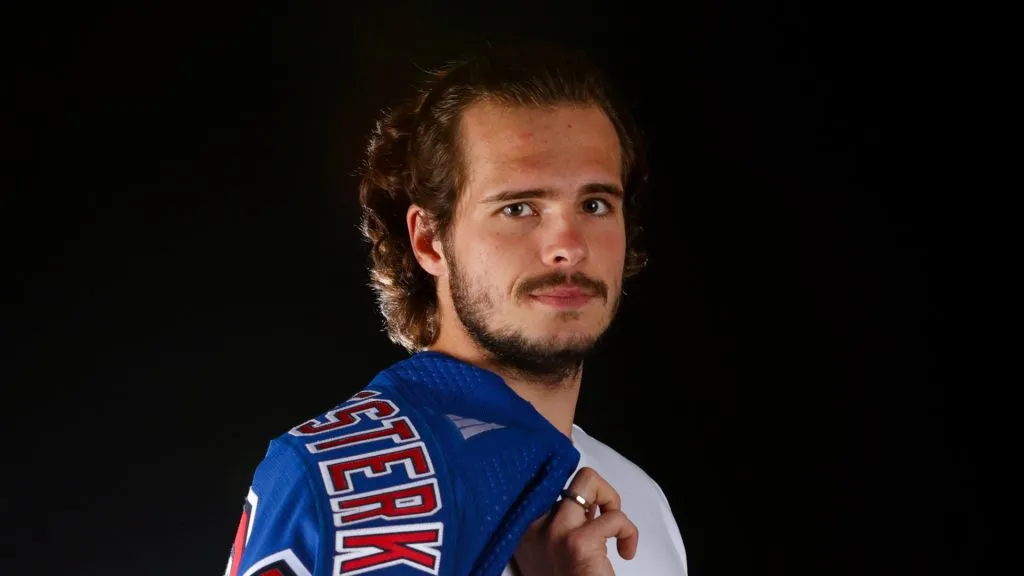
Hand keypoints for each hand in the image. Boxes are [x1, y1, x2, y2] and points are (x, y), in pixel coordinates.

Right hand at [512, 466, 638, 575]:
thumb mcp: (547, 556)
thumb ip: (553, 531)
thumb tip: (578, 508)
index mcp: (523, 530)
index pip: (539, 484)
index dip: (565, 485)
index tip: (586, 503)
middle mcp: (532, 525)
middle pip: (568, 478)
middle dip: (596, 493)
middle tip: (604, 520)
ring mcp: (554, 531)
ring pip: (588, 480)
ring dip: (611, 500)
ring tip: (616, 530)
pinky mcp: (579, 541)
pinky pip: (614, 517)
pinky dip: (628, 531)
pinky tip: (627, 553)